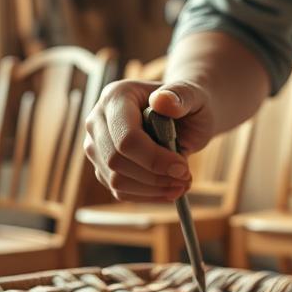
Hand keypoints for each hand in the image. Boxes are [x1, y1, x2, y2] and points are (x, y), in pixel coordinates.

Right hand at [82, 79, 215, 201]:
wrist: (183, 113)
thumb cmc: (188, 102)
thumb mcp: (194, 95)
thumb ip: (181, 95)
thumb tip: (162, 101)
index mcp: (116, 97)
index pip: (125, 137)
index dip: (154, 159)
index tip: (182, 168)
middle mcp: (98, 120)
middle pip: (116, 160)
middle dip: (154, 176)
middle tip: (185, 178)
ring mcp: (96, 145)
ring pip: (116, 180)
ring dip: (153, 189)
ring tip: (182, 184)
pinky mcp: (102, 166)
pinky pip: (120, 191)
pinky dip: (148, 195)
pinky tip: (169, 189)